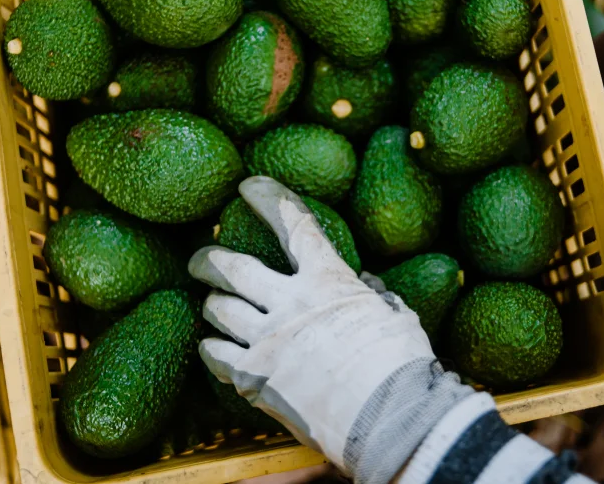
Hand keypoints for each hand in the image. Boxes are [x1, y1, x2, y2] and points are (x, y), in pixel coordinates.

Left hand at [189, 176, 472, 481]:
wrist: (388, 418)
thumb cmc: (401, 365)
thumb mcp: (396, 316)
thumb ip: (373, 296)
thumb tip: (366, 286)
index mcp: (328, 280)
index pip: (293, 223)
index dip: (268, 198)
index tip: (249, 185)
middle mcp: (290, 303)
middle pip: (232, 267)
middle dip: (209, 258)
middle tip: (201, 257)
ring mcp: (267, 340)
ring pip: (218, 309)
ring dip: (212, 303)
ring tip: (212, 304)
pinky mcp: (254, 378)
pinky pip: (215, 354)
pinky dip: (211, 347)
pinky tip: (211, 346)